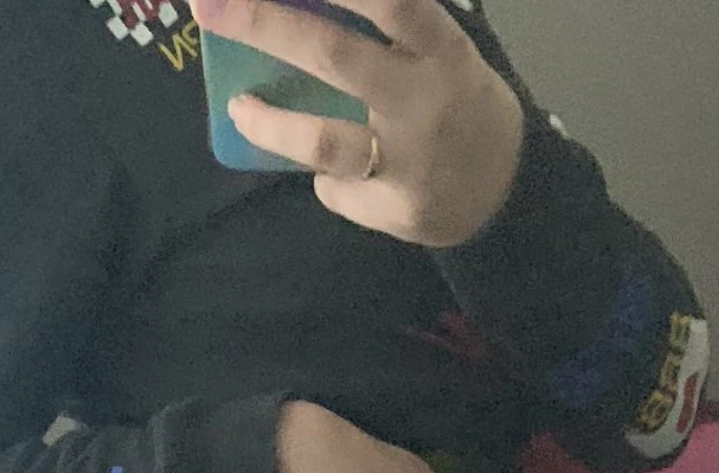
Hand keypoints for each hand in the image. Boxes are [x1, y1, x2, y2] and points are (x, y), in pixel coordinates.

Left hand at [190, 0, 525, 249]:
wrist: (509, 192)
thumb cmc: (458, 103)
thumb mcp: (439, 54)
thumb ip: (386, 36)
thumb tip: (295, 15)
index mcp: (440, 46)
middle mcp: (423, 96)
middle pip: (334, 53)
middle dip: (264, 24)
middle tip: (209, 6)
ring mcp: (408, 157)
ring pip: (324, 141)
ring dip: (271, 124)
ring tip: (240, 106)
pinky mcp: (396, 206)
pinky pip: (338, 189)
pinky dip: (321, 178)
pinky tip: (321, 173)